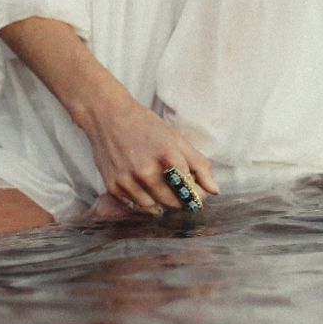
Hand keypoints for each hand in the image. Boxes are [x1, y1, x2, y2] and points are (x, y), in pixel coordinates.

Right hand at [74, 94, 220, 212]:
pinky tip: (142, 186)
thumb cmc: (145, 125)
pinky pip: (135, 205)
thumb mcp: (176, 139)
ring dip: (161, 202)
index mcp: (167, 156)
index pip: (190, 190)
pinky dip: (142, 200)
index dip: (196, 193)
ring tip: (159, 186)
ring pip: (154, 208)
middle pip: (173, 203)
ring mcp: (128, 180)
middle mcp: (147, 171)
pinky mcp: (113, 187)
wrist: (108, 116)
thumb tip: (214, 191)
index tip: (196, 191)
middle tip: (177, 188)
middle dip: (180, 199)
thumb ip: (199, 164)